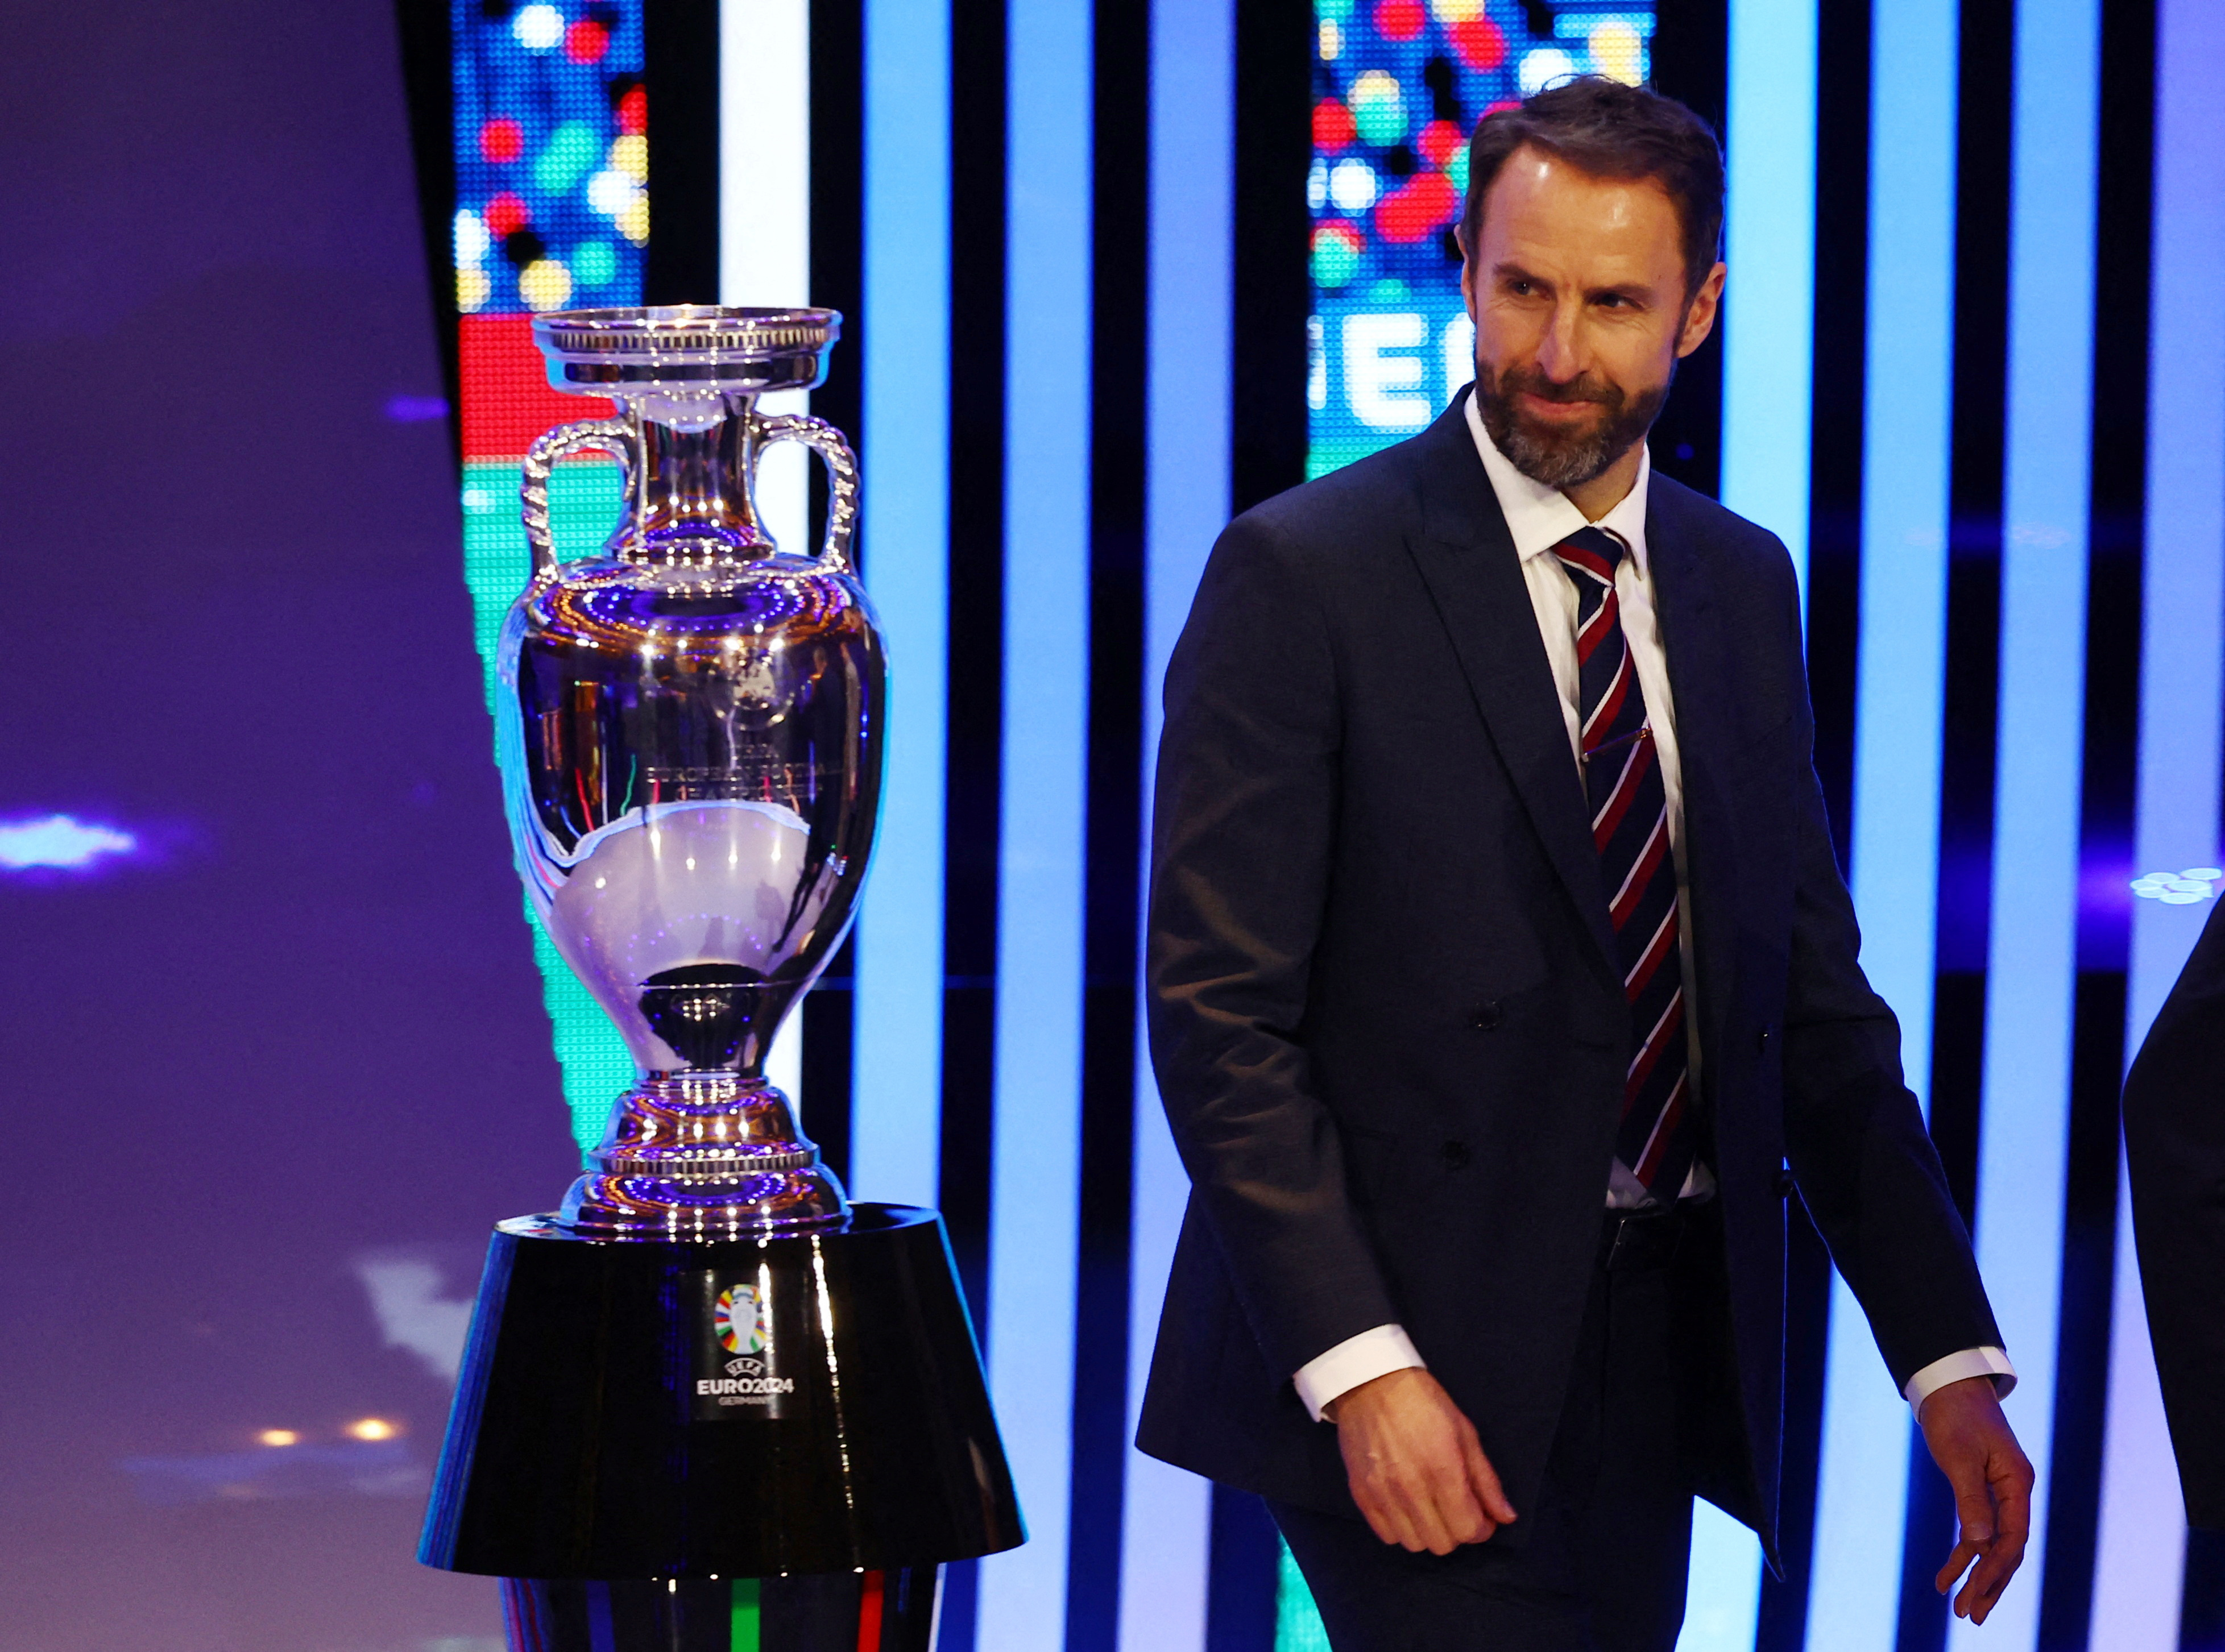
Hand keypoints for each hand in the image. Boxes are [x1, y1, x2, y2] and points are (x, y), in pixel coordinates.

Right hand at [1326, 1367, 1516, 1553]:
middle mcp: (1411, 1487)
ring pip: (1413, 1543)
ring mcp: (1382, 1493)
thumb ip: (1486, 1480)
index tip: (1482, 1517)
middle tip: (1457, 1511)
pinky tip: (1407, 1508)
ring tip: (1431, 1509)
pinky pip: (1385, 1534)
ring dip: (1428, 1532)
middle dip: (1457, 1532)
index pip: (1468, 1529)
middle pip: (1442, 1543)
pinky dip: (1400, 1529)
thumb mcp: (1465, 1433)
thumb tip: (1505, 1516)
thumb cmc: (1424, 1403)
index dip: (1482, 1529)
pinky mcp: (1361, 1493)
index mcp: (1443, 1469)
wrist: (1372, 1383)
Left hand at [1918, 1375, 2034, 1622]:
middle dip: (1989, 1583)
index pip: (2012, 1538)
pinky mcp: (1981, 1490)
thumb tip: (1977, 1544)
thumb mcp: (1960, 1457)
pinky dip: (1965, 1552)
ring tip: (1960, 1607)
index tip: (1974, 1594)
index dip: (1994, 1569)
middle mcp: (2014, 1492)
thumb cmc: (1956, 1416)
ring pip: (1993, 1544)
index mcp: (2017, 1484)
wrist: (1949, 1386)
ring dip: (1977, 1575)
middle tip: (1970, 1616)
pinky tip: (1951, 1573)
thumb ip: (1970, 1500)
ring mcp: (2000, 1493)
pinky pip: (1978, 1530)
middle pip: (2007, 1549)